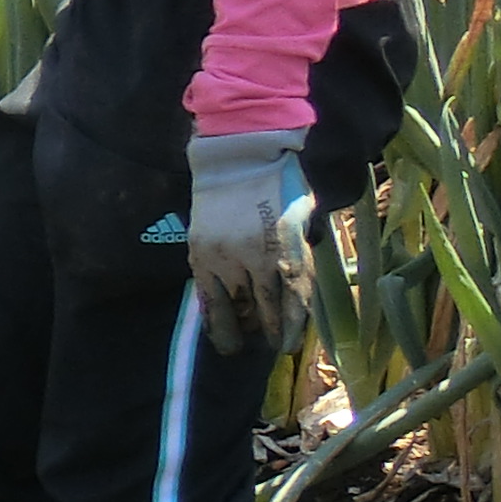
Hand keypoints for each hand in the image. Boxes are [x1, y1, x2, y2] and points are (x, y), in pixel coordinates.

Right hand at [185, 125, 316, 357]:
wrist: (237, 154)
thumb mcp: (301, 216)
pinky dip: (212, 308)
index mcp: (286, 246)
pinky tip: (215, 320)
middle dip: (265, 329)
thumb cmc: (278, 181)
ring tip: (233, 346)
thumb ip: (297, 249)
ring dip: (233, 326)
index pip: (292, 297)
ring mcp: (224, 254)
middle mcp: (254, 255)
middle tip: (266, 347)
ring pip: (230, 303)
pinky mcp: (200, 251)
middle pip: (262, 305)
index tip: (287, 346)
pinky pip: (206, 289)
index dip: (290, 326)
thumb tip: (291, 282)